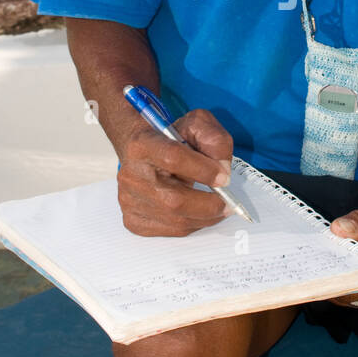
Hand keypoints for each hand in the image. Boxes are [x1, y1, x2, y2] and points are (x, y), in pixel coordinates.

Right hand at [117, 108, 234, 235]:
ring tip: (216, 206)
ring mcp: (129, 200)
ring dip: (204, 217)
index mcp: (143, 144)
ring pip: (176, 220)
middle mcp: (131, 175)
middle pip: (174, 200)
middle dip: (209, 205)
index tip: (224, 177)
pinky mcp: (133, 220)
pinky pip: (172, 231)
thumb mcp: (197, 125)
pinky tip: (196, 212)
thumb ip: (215, 140)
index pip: (173, 157)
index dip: (204, 170)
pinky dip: (192, 224)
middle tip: (228, 203)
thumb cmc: (170, 139)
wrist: (141, 151)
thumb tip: (223, 171)